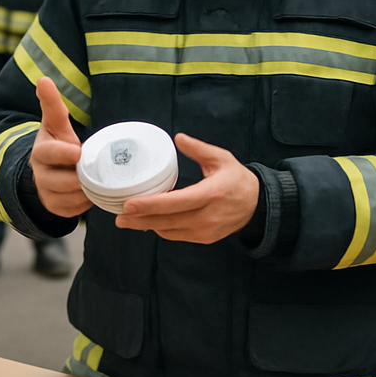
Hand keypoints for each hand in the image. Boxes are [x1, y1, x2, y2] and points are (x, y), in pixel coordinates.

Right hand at [31, 77, 90, 218]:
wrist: (46, 172)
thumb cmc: (56, 142)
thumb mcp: (54, 125)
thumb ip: (51, 105)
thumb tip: (43, 79)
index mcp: (41, 152)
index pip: (50, 153)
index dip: (63, 153)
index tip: (77, 152)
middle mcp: (40, 174)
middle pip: (63, 180)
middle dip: (80, 177)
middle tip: (95, 171)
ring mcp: (47, 194)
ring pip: (71, 197)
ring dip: (86, 191)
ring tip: (97, 180)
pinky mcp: (55, 209)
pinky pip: (74, 211)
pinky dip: (85, 203)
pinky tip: (92, 193)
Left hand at [115, 133, 258, 243]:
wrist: (257, 205)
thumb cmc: (237, 179)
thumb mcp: (221, 158)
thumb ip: (198, 149)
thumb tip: (178, 138)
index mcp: (210, 194)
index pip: (175, 203)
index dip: (150, 205)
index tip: (129, 204)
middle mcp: (207, 216)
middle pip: (166, 221)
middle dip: (140, 220)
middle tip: (119, 217)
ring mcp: (205, 230)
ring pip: (169, 231)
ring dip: (147, 226)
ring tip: (128, 220)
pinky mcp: (204, 238)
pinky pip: (176, 236)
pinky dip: (161, 229)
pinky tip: (149, 223)